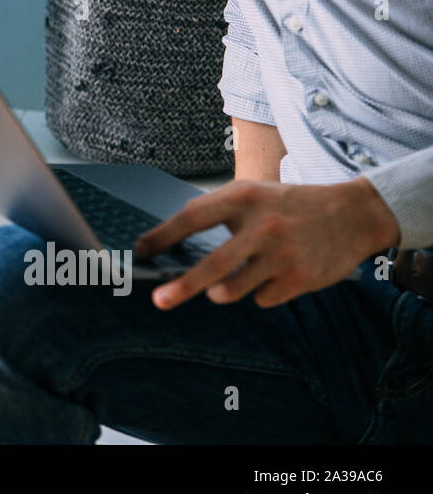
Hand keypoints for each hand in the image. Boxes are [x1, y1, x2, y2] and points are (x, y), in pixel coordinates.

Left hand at [134, 177, 399, 309]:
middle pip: (213, 265)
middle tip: (158, 300)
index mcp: (244, 198)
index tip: (141, 250)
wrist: (353, 215)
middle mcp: (263, 227)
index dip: (162, 236)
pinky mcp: (300, 279)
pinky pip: (262, 299)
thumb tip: (172, 238)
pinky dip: (259, 291)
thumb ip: (217, 211)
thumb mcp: (252, 193)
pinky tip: (274, 274)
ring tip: (224, 283)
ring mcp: (283, 256)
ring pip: (233, 290)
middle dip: (181, 287)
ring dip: (220, 291)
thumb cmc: (289, 204)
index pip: (192, 217)